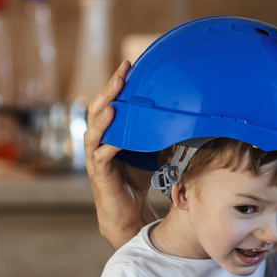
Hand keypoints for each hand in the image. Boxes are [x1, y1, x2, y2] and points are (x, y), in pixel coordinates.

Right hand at [84, 60, 157, 248]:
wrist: (128, 212)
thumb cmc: (136, 178)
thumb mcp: (149, 150)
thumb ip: (157, 133)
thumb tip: (183, 115)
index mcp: (109, 132)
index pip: (110, 102)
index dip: (116, 84)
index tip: (128, 64)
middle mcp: (99, 141)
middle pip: (98, 111)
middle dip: (108, 92)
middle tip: (120, 76)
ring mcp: (96, 158)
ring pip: (94, 133)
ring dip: (103, 118)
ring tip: (112, 105)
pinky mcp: (100, 175)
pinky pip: (101, 157)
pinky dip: (109, 146)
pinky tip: (117, 138)